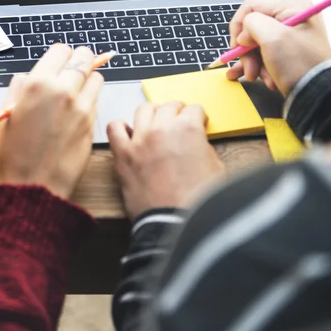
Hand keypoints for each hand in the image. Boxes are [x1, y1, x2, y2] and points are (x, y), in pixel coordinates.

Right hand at [0, 44, 103, 198]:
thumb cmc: (15, 154)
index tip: (59, 61)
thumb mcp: (7, 114)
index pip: (61, 50)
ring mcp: (81, 106)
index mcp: (38, 84)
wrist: (34, 186)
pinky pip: (97, 98)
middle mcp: (63, 90)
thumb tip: (29, 77)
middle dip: (80, 60)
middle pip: (84, 58)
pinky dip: (91, 97)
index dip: (60, 55)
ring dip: (88, 78)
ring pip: (96, 76)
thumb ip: (20, 89)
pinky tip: (79, 108)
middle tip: (74, 68)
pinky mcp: (93, 121)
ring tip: (77, 89)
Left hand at [107, 102, 224, 219]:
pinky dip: (121, 127)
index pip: (194, 109)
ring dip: (152, 114)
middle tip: (179, 122)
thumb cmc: (198, 201)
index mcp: (188, 128)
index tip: (197, 123)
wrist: (176, 224)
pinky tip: (129, 134)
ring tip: (156, 123)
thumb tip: (196, 142)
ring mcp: (140, 139)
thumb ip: (204, 147)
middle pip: (169, 106)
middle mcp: (162, 128)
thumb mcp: (216, 168)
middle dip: (177, 112)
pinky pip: (114, 128)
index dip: (198, 117)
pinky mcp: (123, 155)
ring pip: (143, 109)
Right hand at [226, 0, 330, 95]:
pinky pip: (265, 53)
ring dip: (252, 61)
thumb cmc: (299, 64)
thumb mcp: (272, 38)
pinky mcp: (288, 51)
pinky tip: (257, 77)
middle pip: (253, 26)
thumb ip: (251, 24)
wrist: (318, 95)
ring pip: (256, 43)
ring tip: (256, 76)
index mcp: (292, 7)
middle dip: (247, 50)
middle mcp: (292, 17)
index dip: (239, 26)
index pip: (251, 6)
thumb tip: (244, 34)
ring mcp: (290, 35)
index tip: (236, 46)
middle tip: (249, 68)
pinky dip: (259, 66)